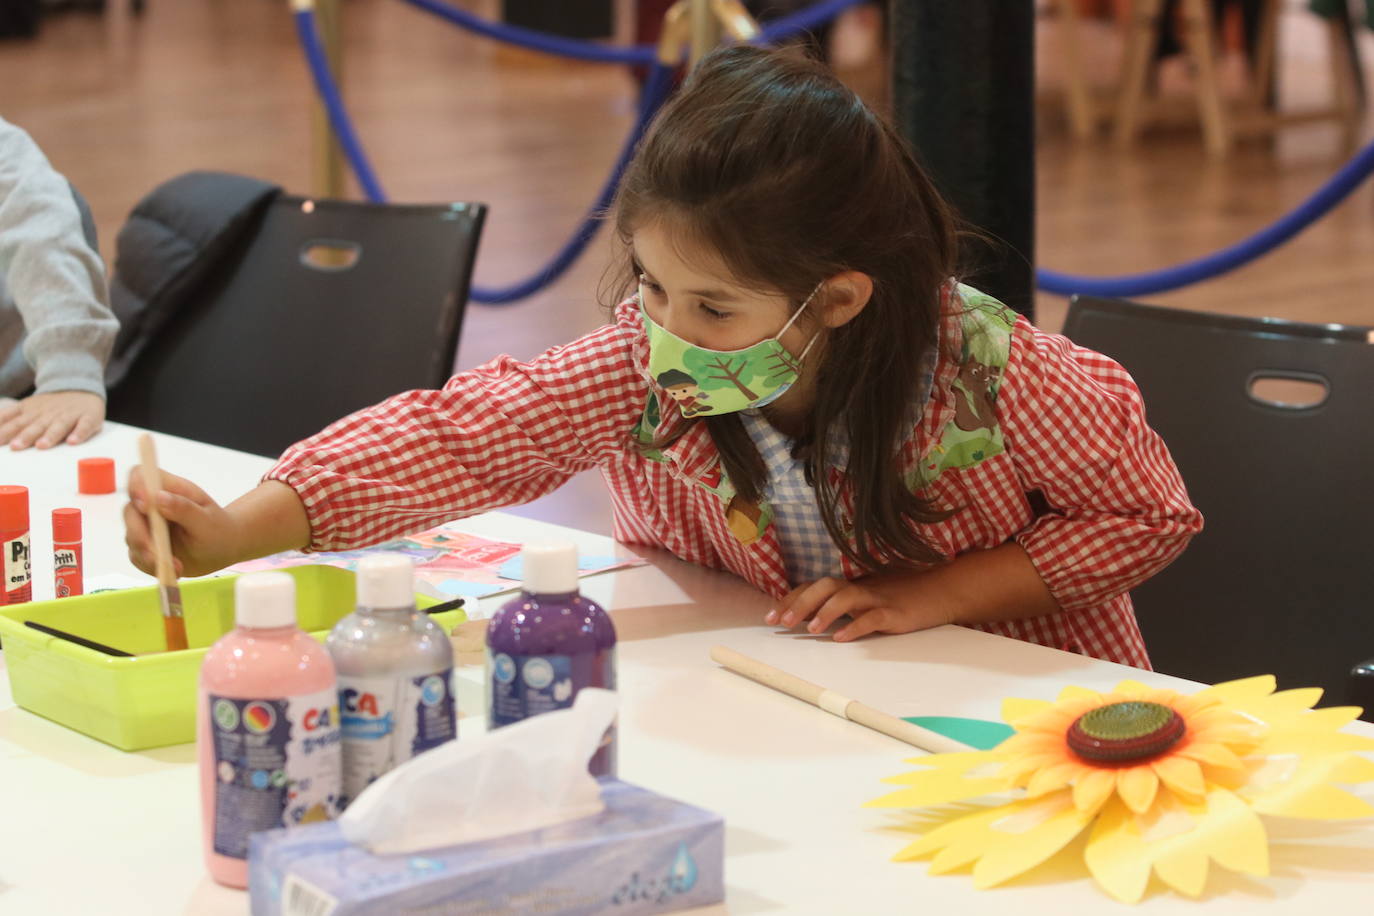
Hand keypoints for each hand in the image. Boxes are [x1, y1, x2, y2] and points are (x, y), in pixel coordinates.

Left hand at [0, 390, 104, 448]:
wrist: (81, 386)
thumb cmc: (51, 405)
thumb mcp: (25, 407)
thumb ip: (7, 417)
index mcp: (32, 412)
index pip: (16, 423)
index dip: (5, 432)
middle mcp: (49, 414)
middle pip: (36, 426)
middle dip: (25, 436)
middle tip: (16, 447)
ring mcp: (69, 415)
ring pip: (58, 426)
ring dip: (50, 436)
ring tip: (42, 445)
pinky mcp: (88, 417)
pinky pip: (84, 425)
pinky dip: (79, 433)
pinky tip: (73, 441)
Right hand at [124, 468, 241, 577]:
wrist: (223, 549)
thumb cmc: (218, 529)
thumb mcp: (207, 520)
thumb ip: (184, 508)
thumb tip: (158, 497)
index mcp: (170, 489)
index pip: (140, 476)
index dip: (136, 486)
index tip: (145, 505)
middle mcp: (153, 505)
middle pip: (130, 512)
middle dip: (141, 535)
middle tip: (158, 554)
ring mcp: (147, 526)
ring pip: (131, 537)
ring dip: (149, 555)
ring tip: (177, 567)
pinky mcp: (145, 546)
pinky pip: (137, 557)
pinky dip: (151, 566)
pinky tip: (173, 570)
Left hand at [763, 571, 952, 642]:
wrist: (942, 590)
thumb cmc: (904, 595)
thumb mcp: (870, 597)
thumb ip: (845, 604)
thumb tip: (813, 616)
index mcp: (852, 585)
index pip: (814, 587)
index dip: (791, 599)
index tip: (770, 616)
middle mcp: (861, 587)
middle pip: (824, 587)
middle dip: (799, 603)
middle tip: (780, 623)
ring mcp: (878, 598)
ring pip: (846, 598)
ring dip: (825, 612)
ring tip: (810, 629)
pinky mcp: (895, 612)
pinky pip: (872, 618)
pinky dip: (856, 627)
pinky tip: (841, 638)